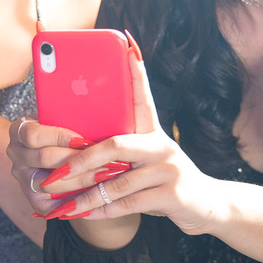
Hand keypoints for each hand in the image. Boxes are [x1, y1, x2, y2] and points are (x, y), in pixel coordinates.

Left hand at [15, 49, 223, 231]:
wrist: (208, 206)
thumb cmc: (165, 179)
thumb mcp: (148, 158)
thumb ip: (123, 150)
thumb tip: (78, 147)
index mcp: (153, 131)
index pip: (143, 99)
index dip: (137, 75)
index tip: (128, 49)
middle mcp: (161, 145)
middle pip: (116, 145)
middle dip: (81, 159)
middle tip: (55, 170)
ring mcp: (169, 169)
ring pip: (117, 182)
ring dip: (85, 194)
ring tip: (62, 201)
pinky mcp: (172, 194)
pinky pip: (128, 204)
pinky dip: (102, 211)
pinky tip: (83, 213)